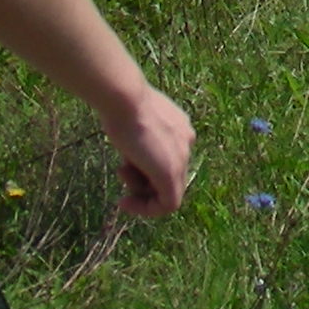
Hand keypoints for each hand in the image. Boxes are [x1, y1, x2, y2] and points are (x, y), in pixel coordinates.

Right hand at [100, 86, 195, 216]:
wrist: (126, 100)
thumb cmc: (123, 107)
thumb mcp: (135, 125)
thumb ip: (142, 142)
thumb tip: (134, 157)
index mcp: (180, 128)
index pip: (167, 159)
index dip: (145, 169)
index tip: (124, 167)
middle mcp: (186, 142)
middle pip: (168, 176)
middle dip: (142, 182)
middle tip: (122, 173)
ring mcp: (181, 158)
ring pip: (167, 192)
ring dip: (140, 192)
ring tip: (122, 171)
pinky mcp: (171, 173)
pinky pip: (168, 204)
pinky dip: (146, 209)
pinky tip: (125, 203)